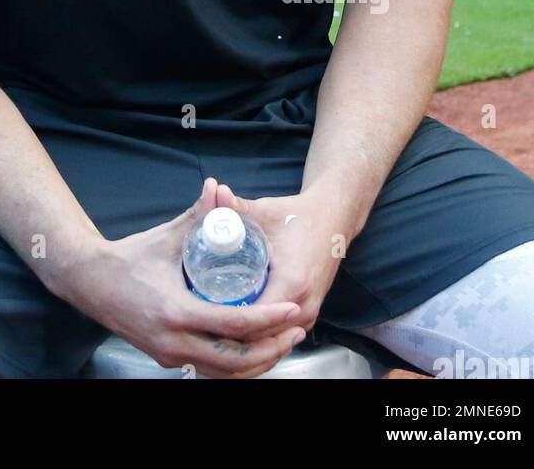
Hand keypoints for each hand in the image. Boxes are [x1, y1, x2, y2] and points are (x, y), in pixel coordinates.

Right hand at [57, 179, 306, 378]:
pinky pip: (210, 370)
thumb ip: (197, 215)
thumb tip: (217, 186)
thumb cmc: (128, 258)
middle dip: (273, 347)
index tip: (292, 308)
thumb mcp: (165, 237)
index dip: (268, 318)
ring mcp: (170, 356)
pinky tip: (252, 349)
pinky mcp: (167, 359)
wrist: (90, 283)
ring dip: (258, 361)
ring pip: (225, 373)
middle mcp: (174, 343)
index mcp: (177, 312)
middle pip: (237, 360)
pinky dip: (235, 365)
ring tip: (282, 340)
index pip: (234, 325)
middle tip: (297, 328)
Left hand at [214, 182, 345, 332]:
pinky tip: (237, 326)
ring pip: (272, 342)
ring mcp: (309, 314)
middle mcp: (303, 305)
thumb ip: (237, 206)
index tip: (200, 314)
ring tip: (214, 328)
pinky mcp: (309, 315)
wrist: (333, 221)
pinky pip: (281, 336)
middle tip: (200, 325)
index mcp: (292, 282)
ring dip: (245, 340)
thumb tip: (213, 191)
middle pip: (260, 338)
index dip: (225, 321)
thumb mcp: (266, 210)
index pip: (254, 319)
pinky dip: (260, 337)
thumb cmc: (298, 216)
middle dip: (230, 335)